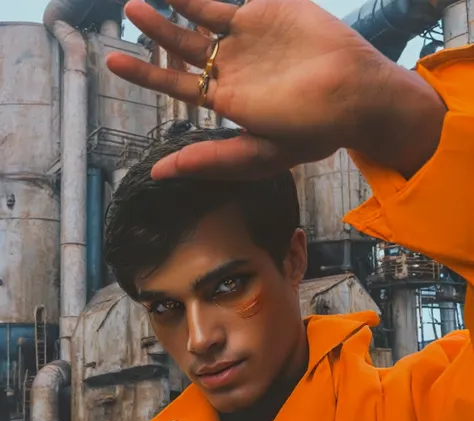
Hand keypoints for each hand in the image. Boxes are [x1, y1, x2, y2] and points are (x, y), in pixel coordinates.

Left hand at [107, 0, 445, 179]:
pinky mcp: (267, 10)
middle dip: (155, 30)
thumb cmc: (310, 131)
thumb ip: (210, 160)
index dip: (145, 73)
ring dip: (175, 0)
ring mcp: (249, 36)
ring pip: (202, 13)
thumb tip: (158, 174)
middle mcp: (233, 67)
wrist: (355, 94)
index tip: (113, 60)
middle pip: (183, 45)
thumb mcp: (257, 154)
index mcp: (226, 100)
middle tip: (130, 10)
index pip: (176, 85)